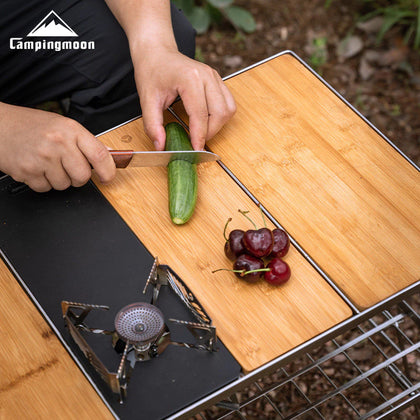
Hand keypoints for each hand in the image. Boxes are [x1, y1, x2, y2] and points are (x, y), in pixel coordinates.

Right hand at [0, 104, 115, 191]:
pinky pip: (46, 189)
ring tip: (48, 163)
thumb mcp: (63, 125)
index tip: (108, 177)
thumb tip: (109, 156)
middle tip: (68, 167)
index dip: (108, 171)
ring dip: (59, 179)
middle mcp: (58, 143)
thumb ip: (85, 142)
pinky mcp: (27, 171)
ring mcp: (42, 158)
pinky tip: (36, 167)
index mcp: (70, 130)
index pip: (100, 155)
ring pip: (64, 185)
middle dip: (78, 177)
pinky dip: (43, 182)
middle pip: (83, 177)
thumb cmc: (31, 125)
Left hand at [133, 47, 235, 149]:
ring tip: (201, 130)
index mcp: (190, 78)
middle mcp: (207, 75)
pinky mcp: (218, 80)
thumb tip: (161, 146)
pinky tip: (206, 120)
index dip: (199, 136)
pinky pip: (228, 104)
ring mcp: (215, 76)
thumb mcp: (147, 100)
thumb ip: (153, 125)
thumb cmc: (151, 72)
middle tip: (195, 141)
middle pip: (220, 113)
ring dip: (217, 125)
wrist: (157, 52)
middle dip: (210, 132)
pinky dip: (220, 116)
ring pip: (228, 110)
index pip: (201, 114)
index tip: (195, 150)